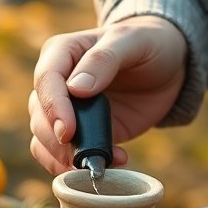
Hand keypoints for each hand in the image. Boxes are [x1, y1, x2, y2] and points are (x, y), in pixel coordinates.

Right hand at [29, 16, 187, 174]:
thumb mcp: (133, 41)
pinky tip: (109, 162)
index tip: (68, 131)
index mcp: (61, 53)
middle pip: (39, 115)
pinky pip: (60, 155)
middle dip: (58, 140)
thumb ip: (104, 58)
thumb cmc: (149, 43)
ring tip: (104, 161)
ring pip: (43, 139)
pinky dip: (75, 166)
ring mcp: (65, 111)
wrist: (168, 67)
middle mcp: (55, 83)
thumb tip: (75, 88)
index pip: (45, 81)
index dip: (53, 108)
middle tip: (88, 155)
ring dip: (65, 158)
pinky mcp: (79, 134)